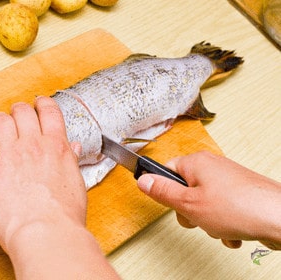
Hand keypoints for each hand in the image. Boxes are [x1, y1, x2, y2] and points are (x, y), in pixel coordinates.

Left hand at [0, 96, 119, 278]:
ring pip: (0, 121)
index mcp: (57, 147)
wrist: (46, 233)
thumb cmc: (63, 217)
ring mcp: (10, 154)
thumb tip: (73, 148)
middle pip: (22, 112)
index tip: (39, 103)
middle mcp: (33, 144)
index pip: (49, 112)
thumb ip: (71, 162)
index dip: (42, 103)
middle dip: (18, 110)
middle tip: (16, 114)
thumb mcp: (76, 184)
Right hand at [137, 151, 280, 249]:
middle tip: (195, 217)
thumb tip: (143, 180)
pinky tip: (232, 232)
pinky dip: (223, 223)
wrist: (279, 218)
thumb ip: (163, 192)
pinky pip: (221, 210)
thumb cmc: (239, 207)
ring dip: (206, 221)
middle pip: (185, 189)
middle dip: (188, 211)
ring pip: (203, 203)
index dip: (164, 190)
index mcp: (196, 162)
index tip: (166, 202)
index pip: (166, 170)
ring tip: (218, 227)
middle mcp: (213, 167)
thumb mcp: (188, 203)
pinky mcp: (241, 194)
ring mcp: (228, 180)